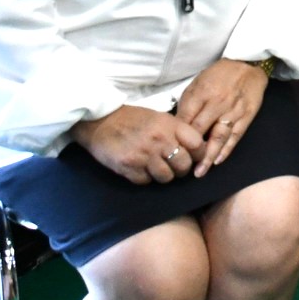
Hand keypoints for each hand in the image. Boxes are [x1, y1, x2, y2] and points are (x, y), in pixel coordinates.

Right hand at [69, 105, 205, 184]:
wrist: (99, 120)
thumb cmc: (132, 118)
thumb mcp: (159, 117)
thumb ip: (176, 131)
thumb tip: (195, 149)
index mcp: (169, 125)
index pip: (197, 145)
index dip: (199, 154)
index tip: (193, 156)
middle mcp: (159, 140)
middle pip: (183, 165)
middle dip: (181, 169)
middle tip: (174, 166)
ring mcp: (144, 155)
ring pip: (166, 177)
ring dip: (163, 175)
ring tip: (156, 167)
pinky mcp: (128, 167)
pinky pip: (146, 181)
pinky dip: (145, 178)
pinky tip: (140, 168)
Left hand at [175, 60, 270, 175]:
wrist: (248, 64)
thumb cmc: (219, 74)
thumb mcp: (198, 82)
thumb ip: (188, 103)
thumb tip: (177, 125)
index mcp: (201, 92)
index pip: (185, 119)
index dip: (176, 137)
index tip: (169, 151)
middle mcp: (217, 103)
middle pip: (200, 130)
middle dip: (189, 150)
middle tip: (180, 166)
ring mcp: (233, 110)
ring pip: (218, 137)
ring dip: (208, 156)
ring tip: (199, 172)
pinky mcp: (246, 116)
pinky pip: (235, 136)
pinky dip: (226, 150)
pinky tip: (218, 161)